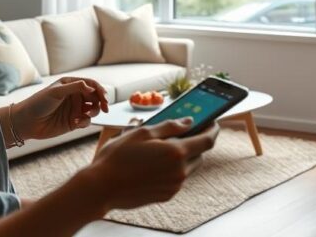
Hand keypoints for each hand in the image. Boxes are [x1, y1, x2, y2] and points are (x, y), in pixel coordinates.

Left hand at [13, 77, 108, 140]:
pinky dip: (85, 122)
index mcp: (70, 84)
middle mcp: (74, 96)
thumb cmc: (39, 103)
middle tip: (105, 107)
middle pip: (95, 97)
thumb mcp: (56, 92)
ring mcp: (75, 109)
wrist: (27, 122)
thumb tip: (92, 88)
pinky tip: (77, 123)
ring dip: (95, 111)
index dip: (100, 90)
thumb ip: (75, 88)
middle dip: (102, 101)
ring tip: (87, 114)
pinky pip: (87, 121)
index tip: (104, 98)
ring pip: (94, 109)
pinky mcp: (74, 122)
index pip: (91, 85)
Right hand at [80, 118, 218, 211]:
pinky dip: (174, 168)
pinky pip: (178, 179)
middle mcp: (180, 171)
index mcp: (176, 152)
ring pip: (190, 167)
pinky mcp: (167, 195)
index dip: (213, 129)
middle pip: (200, 154)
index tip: (213, 121)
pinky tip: (156, 163)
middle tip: (185, 132)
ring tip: (165, 147)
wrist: (102, 187)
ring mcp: (174, 185)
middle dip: (196, 142)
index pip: (207, 140)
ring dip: (185, 156)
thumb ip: (169, 126)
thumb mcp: (142, 132)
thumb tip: (189, 122)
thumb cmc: (119, 156)